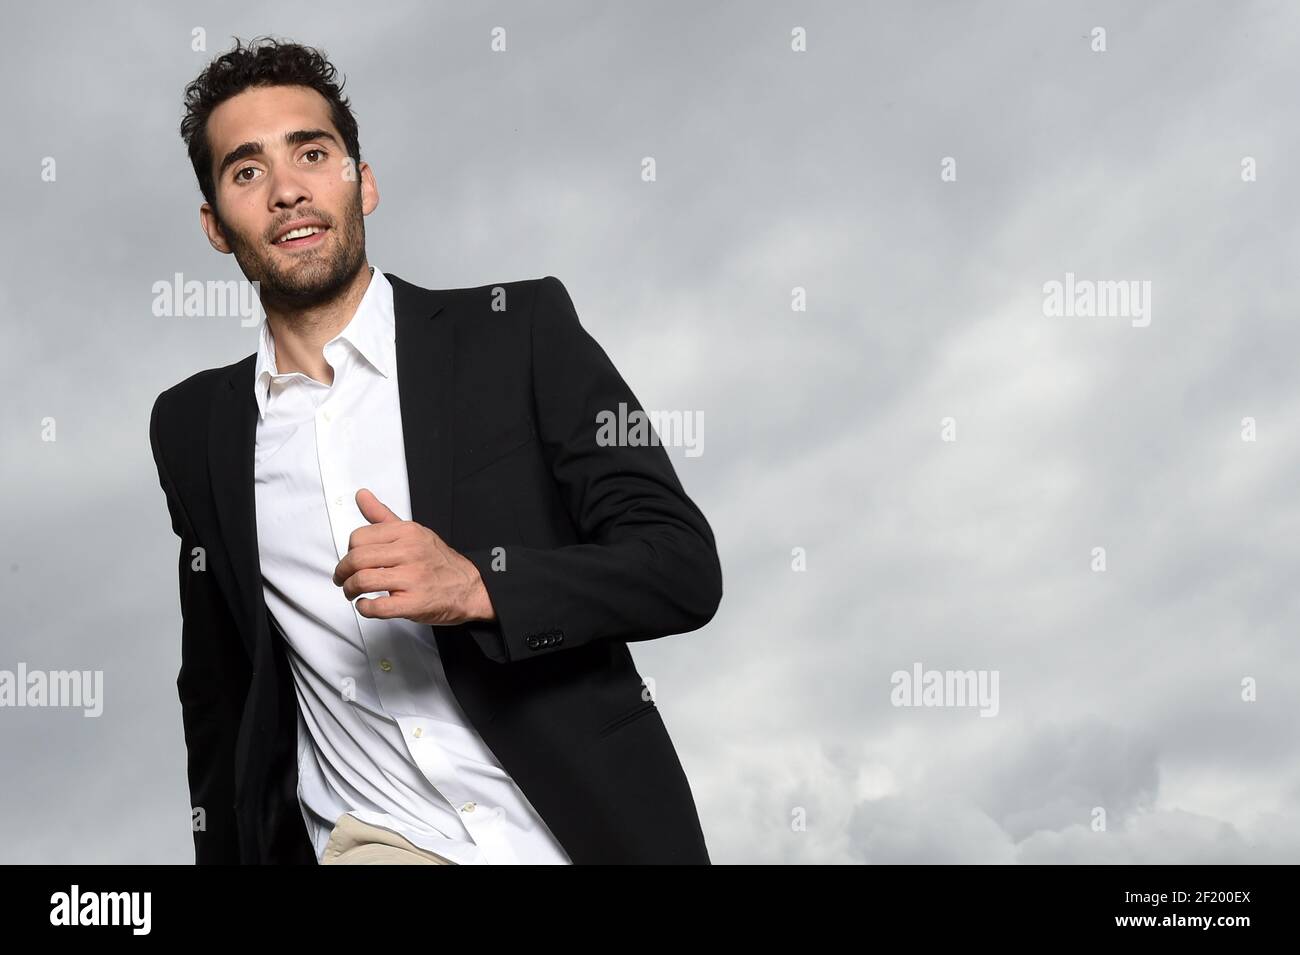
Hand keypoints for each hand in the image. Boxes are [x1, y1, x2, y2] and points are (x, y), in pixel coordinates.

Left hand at [332, 488, 496, 625]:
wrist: (470, 586)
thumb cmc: (439, 561)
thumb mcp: (414, 531)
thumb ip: (383, 515)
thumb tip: (361, 495)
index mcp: (407, 532)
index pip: (359, 537)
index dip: (349, 550)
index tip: (352, 559)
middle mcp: (410, 552)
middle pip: (357, 559)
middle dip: (342, 572)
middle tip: (343, 579)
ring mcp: (413, 578)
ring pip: (363, 581)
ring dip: (350, 590)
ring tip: (352, 593)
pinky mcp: (414, 603)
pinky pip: (378, 606)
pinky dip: (365, 608)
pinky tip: (366, 605)